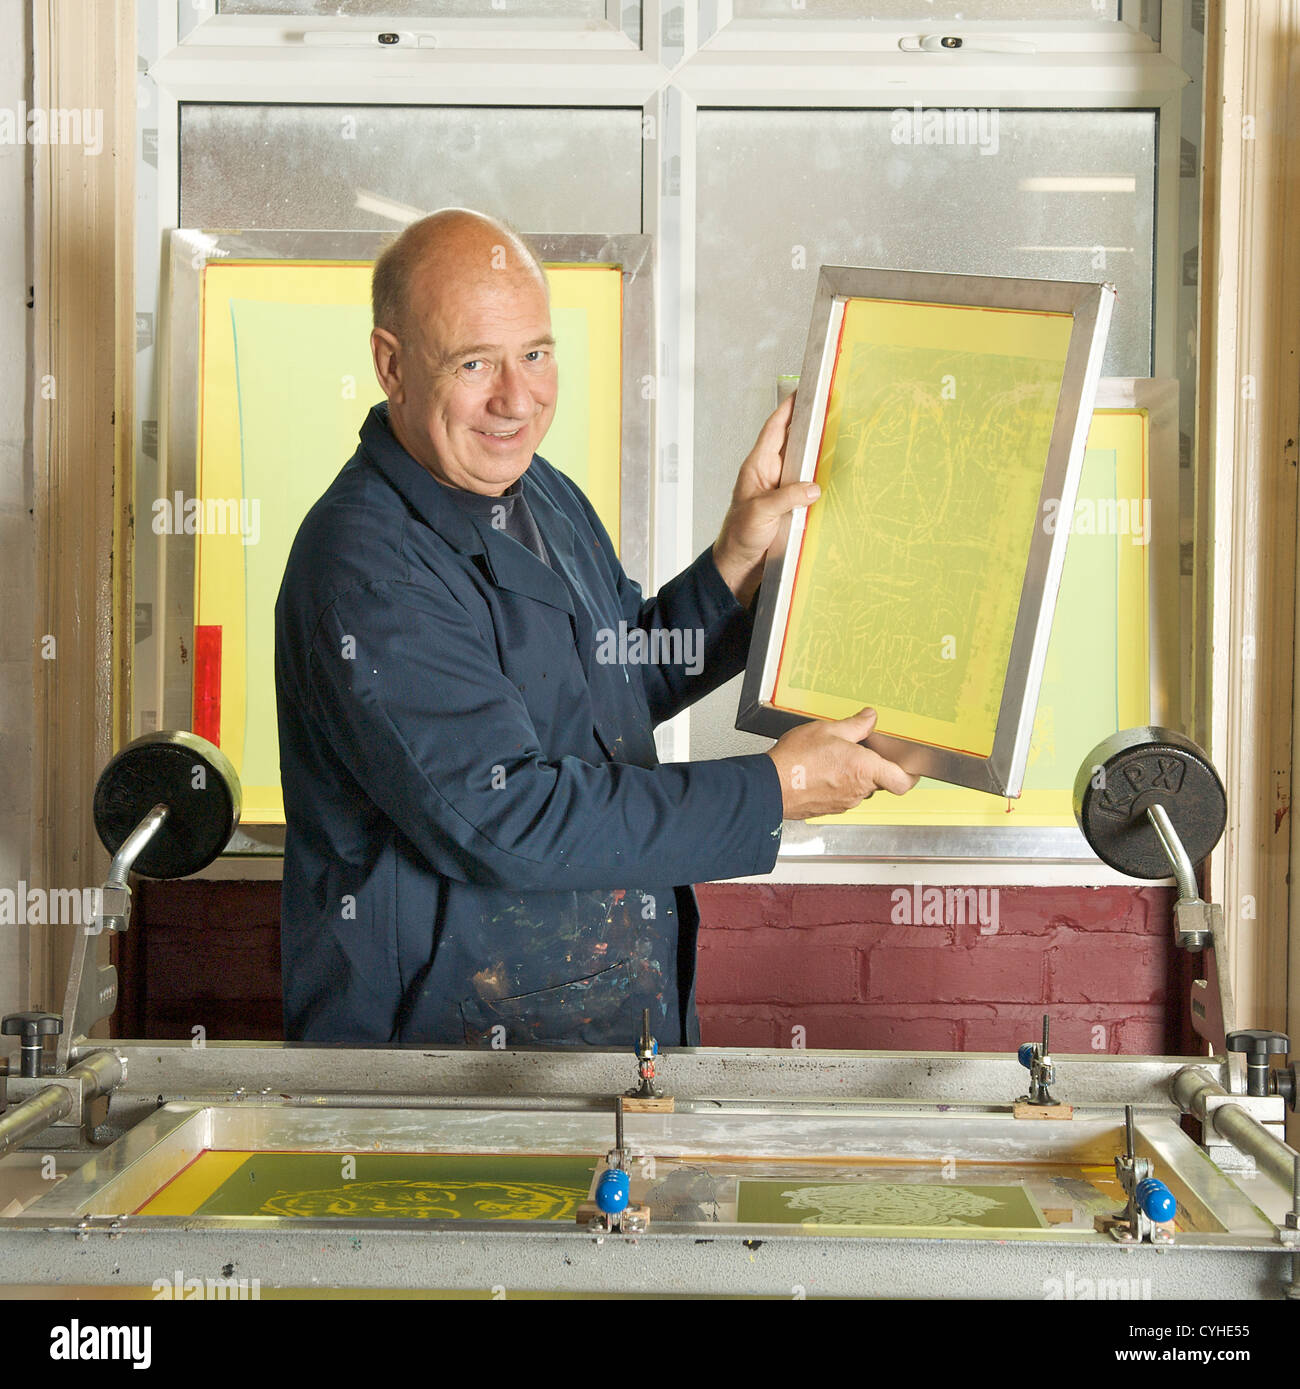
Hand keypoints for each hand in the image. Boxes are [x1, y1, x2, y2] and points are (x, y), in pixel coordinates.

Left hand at [712, 393, 819, 605]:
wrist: (739, 564)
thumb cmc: (739, 536)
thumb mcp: (761, 513)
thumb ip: (787, 497)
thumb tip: (814, 487)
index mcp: (757, 467)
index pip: (774, 430)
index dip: (788, 409)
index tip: (803, 392)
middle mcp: (770, 474)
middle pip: (792, 442)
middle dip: (809, 425)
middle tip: (831, 409)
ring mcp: (781, 489)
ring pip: (803, 463)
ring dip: (818, 452)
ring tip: (839, 436)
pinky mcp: (790, 505)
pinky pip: (807, 486)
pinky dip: (820, 479)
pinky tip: (834, 475)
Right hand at [766, 708, 918, 819]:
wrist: (770, 786)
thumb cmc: (796, 760)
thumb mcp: (827, 730)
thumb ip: (855, 725)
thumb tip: (869, 718)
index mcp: (865, 769)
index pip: (903, 781)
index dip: (911, 775)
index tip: (910, 766)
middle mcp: (859, 790)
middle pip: (880, 781)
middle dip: (872, 766)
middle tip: (858, 750)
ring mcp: (845, 802)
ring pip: (860, 788)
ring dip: (853, 775)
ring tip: (832, 759)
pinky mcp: (831, 809)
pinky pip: (843, 795)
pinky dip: (838, 784)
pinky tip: (821, 771)